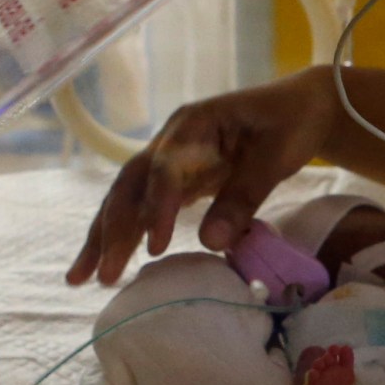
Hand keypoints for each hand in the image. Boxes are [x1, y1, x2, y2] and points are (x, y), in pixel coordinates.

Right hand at [66, 68, 336, 285]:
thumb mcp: (277, 155)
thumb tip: (211, 243)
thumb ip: (245, 195)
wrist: (303, 106)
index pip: (164, 168)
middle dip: (111, 229)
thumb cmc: (293, 122)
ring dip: (106, 236)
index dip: (157, 207)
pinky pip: (146, 207)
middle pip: (131, 185)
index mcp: (194, 124)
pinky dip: (129, 234)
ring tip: (82, 278)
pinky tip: (112, 260)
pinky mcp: (180, 178)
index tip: (155, 246)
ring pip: (129, 198)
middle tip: (100, 275)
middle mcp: (172, 140)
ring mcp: (172, 158)